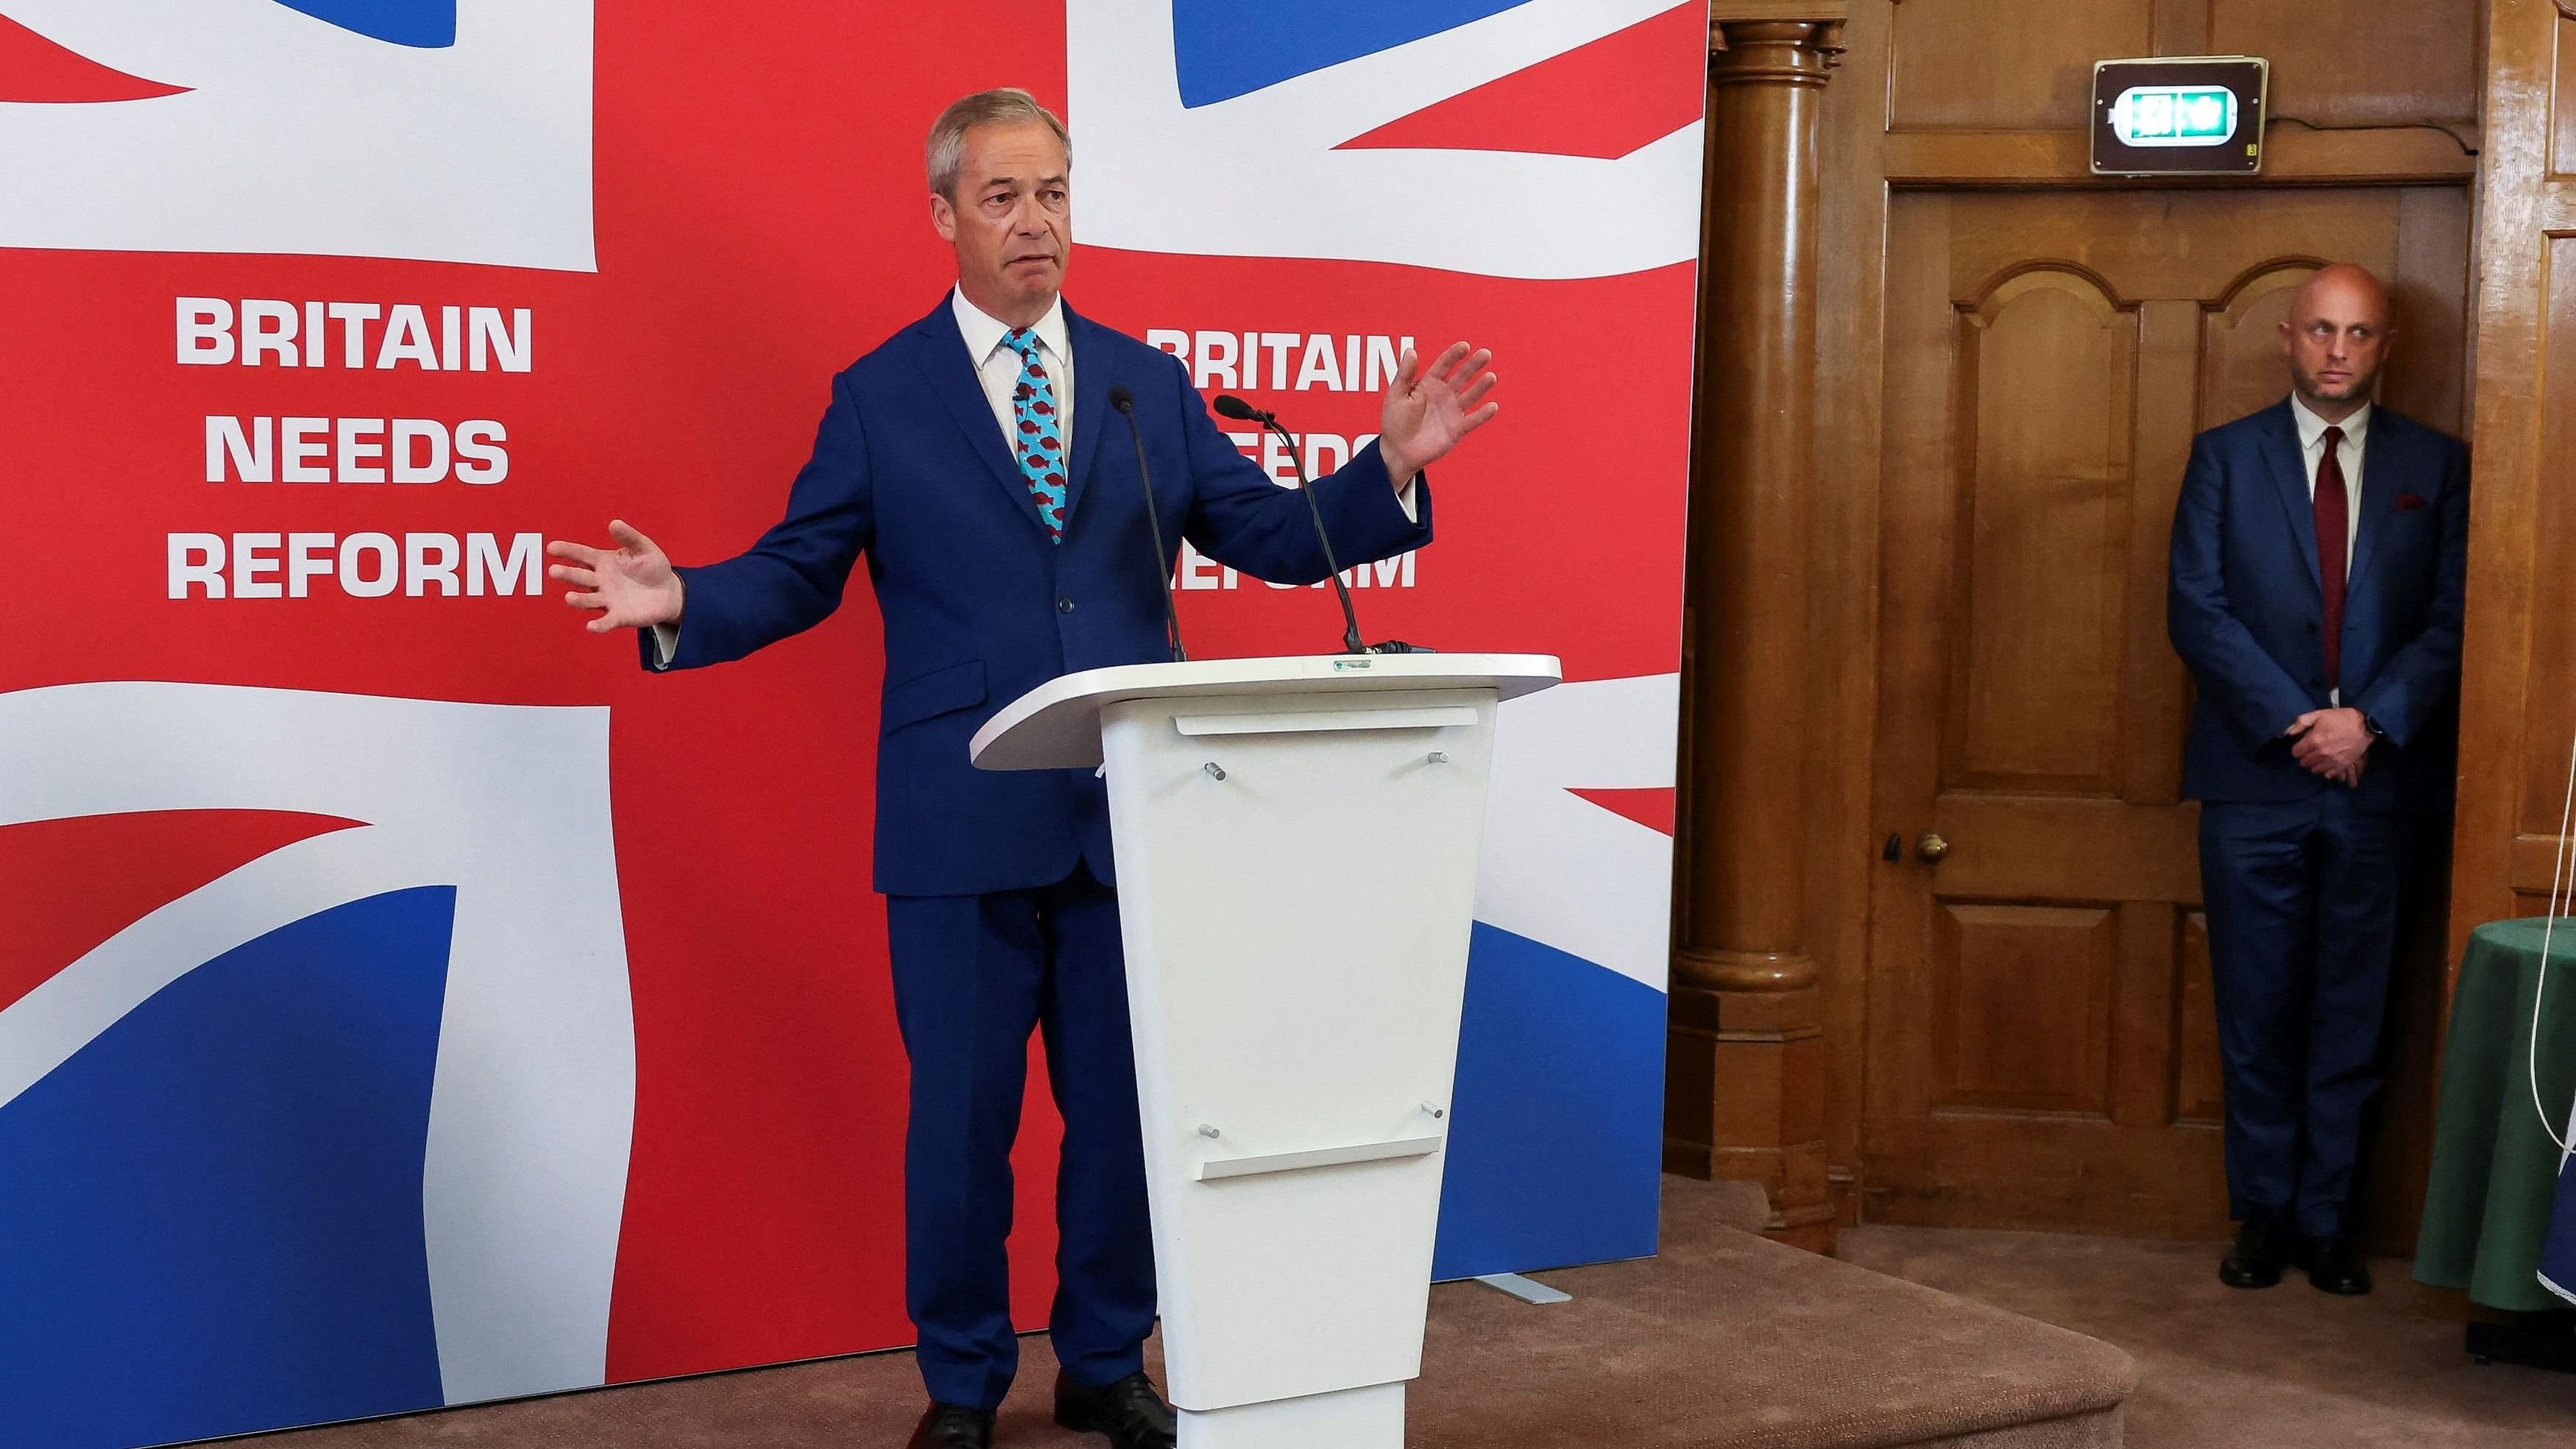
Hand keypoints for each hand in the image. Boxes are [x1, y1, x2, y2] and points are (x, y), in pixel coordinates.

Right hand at [547, 520, 684, 633]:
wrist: (669, 591)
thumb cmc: (652, 567)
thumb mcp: (644, 548)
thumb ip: (629, 537)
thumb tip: (614, 523)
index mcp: (603, 562)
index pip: (581, 555)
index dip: (567, 551)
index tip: (552, 548)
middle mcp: (600, 581)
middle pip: (580, 577)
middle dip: (567, 574)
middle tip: (554, 571)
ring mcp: (608, 600)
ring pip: (588, 600)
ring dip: (579, 600)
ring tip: (569, 597)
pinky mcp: (619, 616)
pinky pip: (607, 621)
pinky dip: (599, 625)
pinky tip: (591, 627)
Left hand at [1377, 341, 1499, 488]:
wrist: (1399, 450)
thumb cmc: (1395, 421)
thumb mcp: (1396, 395)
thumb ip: (1405, 374)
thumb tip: (1411, 350)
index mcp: (1429, 383)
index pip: (1444, 365)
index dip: (1454, 355)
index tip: (1464, 346)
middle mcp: (1444, 394)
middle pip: (1462, 376)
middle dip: (1473, 365)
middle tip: (1485, 354)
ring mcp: (1452, 411)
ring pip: (1470, 396)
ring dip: (1481, 387)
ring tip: (1491, 377)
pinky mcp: (1457, 429)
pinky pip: (1472, 420)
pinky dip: (1483, 414)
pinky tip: (1492, 406)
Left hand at [2287, 707, 2371, 784]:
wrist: (2364, 726)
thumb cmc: (2342, 718)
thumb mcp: (2319, 714)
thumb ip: (2301, 722)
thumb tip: (2289, 732)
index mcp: (2314, 741)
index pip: (2296, 752)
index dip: (2298, 748)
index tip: (2302, 745)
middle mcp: (2321, 753)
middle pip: (2304, 762)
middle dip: (2305, 756)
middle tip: (2311, 750)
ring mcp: (2332, 761)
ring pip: (2314, 769)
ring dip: (2314, 763)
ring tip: (2319, 756)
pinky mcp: (2342, 765)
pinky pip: (2327, 774)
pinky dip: (2325, 770)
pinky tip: (2327, 762)